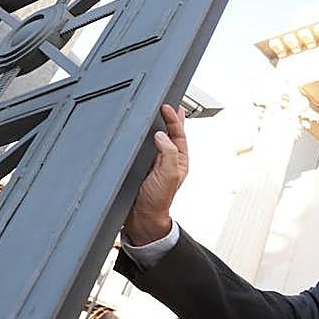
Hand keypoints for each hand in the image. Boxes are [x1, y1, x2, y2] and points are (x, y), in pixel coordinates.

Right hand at [124, 104, 187, 244]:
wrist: (141, 217)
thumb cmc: (158, 199)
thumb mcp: (169, 175)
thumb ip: (168, 154)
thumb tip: (162, 135)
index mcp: (179, 160)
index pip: (179, 134)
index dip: (174, 120)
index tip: (167, 107)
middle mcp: (168, 159)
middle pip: (170, 133)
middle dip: (169, 118)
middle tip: (166, 102)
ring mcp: (154, 161)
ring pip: (156, 138)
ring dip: (156, 124)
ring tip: (157, 110)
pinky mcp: (141, 165)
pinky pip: (142, 146)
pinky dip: (142, 136)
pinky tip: (139, 129)